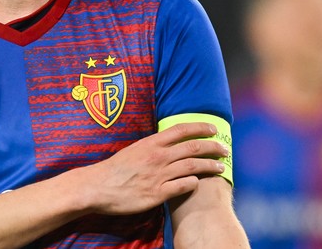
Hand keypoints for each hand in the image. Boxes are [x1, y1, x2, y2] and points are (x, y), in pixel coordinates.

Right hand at [80, 122, 227, 214]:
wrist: (97, 187)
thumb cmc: (114, 169)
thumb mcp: (133, 150)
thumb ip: (152, 147)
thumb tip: (167, 143)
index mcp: (151, 143)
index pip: (182, 129)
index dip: (201, 127)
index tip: (214, 129)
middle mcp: (158, 156)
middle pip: (193, 147)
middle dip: (213, 147)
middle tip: (224, 149)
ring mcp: (159, 175)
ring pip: (193, 167)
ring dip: (210, 166)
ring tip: (221, 167)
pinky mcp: (157, 193)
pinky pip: (183, 187)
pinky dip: (193, 183)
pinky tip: (198, 183)